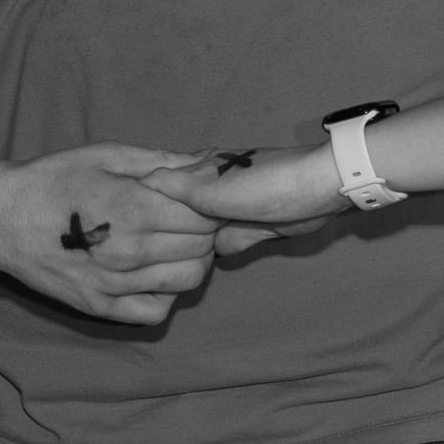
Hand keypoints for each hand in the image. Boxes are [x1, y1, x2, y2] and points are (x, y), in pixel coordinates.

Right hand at [0, 143, 222, 323]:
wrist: (1, 218)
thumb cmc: (55, 179)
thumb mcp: (108, 155)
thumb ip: (163, 161)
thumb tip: (209, 160)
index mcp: (134, 207)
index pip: (205, 215)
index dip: (210, 205)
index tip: (200, 199)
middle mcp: (129, 250)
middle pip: (202, 248)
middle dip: (206, 232)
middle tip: (190, 220)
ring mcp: (114, 284)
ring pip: (188, 280)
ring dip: (193, 262)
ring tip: (175, 245)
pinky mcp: (99, 307)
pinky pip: (156, 313)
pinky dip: (166, 295)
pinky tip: (155, 274)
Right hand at [145, 142, 349, 256]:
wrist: (321, 191)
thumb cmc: (268, 182)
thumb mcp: (215, 184)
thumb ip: (179, 188)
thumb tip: (141, 185)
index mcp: (199, 171)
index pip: (159, 189)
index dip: (142, 207)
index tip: (123, 229)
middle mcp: (209, 190)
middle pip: (175, 217)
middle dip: (163, 233)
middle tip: (141, 257)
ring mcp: (228, 212)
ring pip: (196, 236)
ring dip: (187, 249)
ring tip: (160, 268)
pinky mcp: (246, 231)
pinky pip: (218, 247)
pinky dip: (209, 257)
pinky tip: (189, 272)